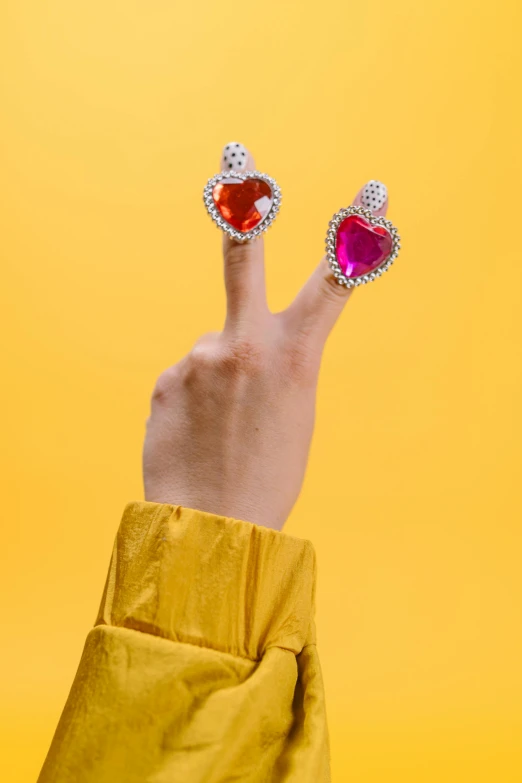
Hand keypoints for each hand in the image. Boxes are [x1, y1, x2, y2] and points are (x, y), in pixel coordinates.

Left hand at [143, 143, 387, 529]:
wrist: (214, 527)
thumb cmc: (266, 477)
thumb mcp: (292, 415)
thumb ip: (269, 366)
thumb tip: (225, 346)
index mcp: (293, 358)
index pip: (332, 285)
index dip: (355, 239)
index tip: (371, 198)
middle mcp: (243, 344)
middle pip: (241, 258)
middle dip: (245, 208)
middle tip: (237, 159)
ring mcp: (198, 358)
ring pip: (210, 354)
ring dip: (215, 384)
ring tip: (218, 434)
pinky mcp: (164, 380)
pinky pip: (184, 380)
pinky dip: (191, 403)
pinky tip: (195, 437)